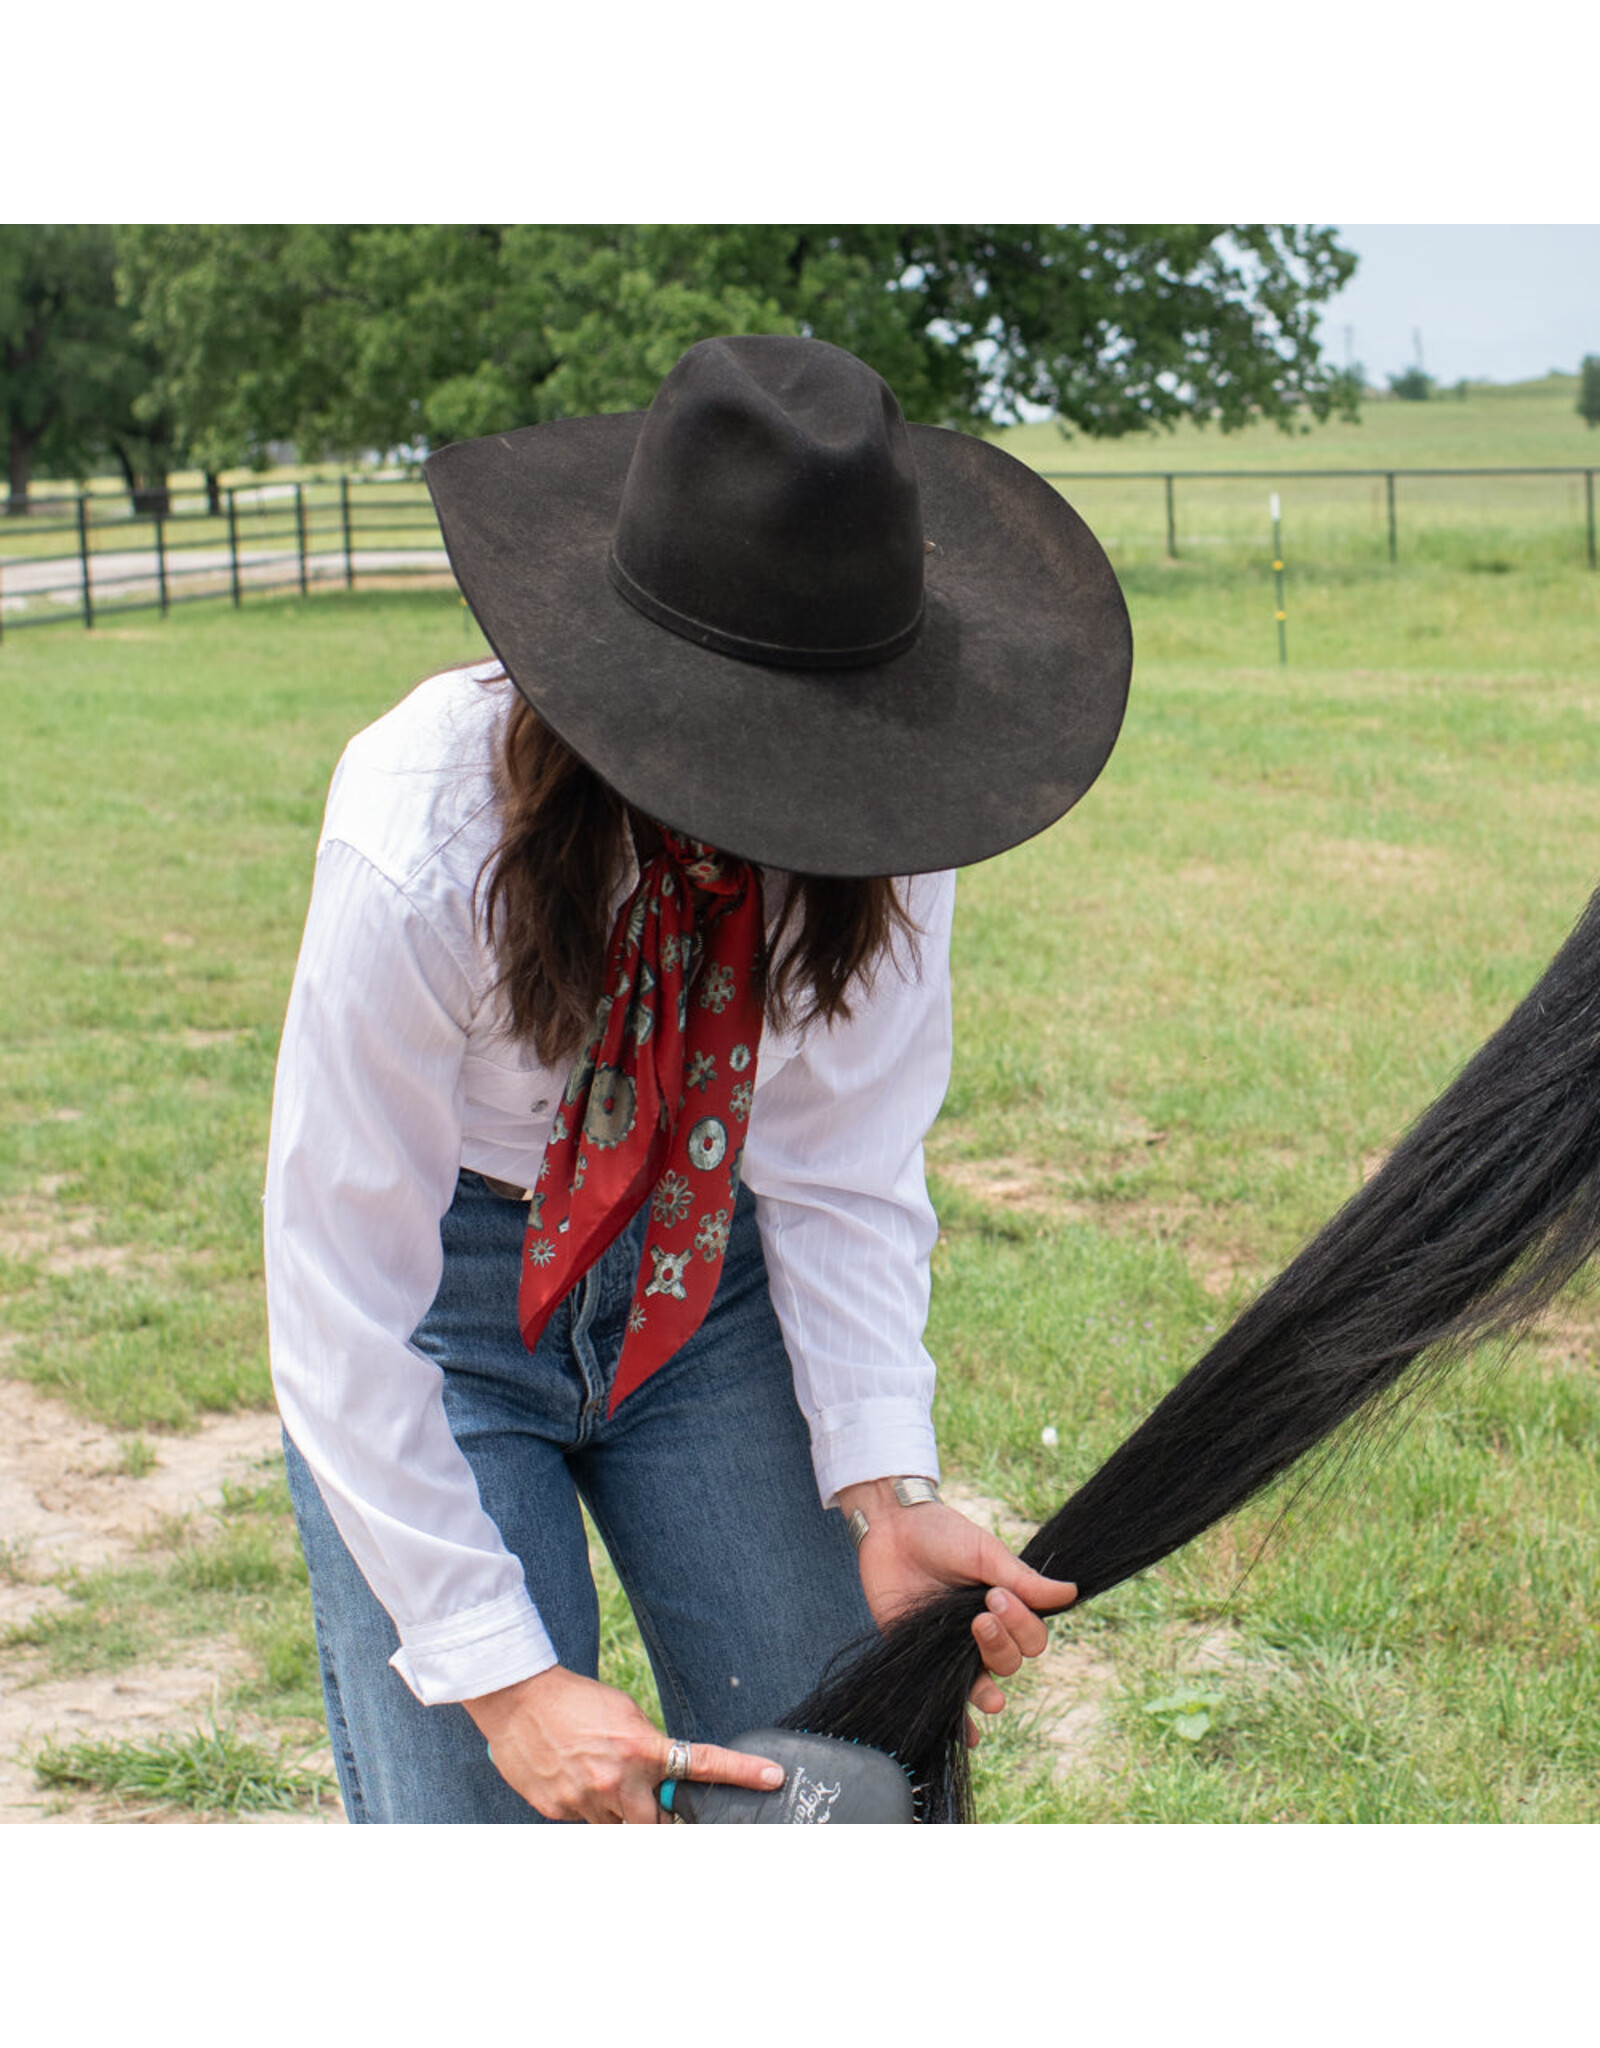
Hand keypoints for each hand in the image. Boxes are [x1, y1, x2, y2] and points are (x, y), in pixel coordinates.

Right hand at [464, 1665, 784, 1822]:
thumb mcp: (625, 1715)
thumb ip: (648, 1748)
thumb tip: (663, 1774)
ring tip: (598, 1777)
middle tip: (652, 1807)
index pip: (701, 1763)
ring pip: (618, 1829)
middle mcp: (618, 1781)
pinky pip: (585, 1822)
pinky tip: (571, 1778)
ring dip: (619, 1812)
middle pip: (657, 1828)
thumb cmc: (576, 1700)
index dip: (741, 1773)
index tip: (771, 1779)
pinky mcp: (558, 1812)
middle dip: (660, 1822)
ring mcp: (586, 1801)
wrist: (520, 1700)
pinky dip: (586, 1806)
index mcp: (642, 1748)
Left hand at [835, 1479, 1075, 1747]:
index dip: (1021, 1625)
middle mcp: (982, 1633)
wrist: (891, 1528)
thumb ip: (1021, 1579)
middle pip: (1011, 1662)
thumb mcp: (984, 1551)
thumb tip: (1071, 1592)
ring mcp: (953, 1649)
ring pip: (985, 1684)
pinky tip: (969, 1737)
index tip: (996, 1596)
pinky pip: (945, 1699)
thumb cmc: (942, 1533)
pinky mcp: (924, 1660)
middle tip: (979, 1617)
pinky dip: (960, 1722)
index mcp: (1005, 1608)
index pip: (1032, 1637)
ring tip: (988, 1696)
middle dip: (1000, 1646)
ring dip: (989, 1692)